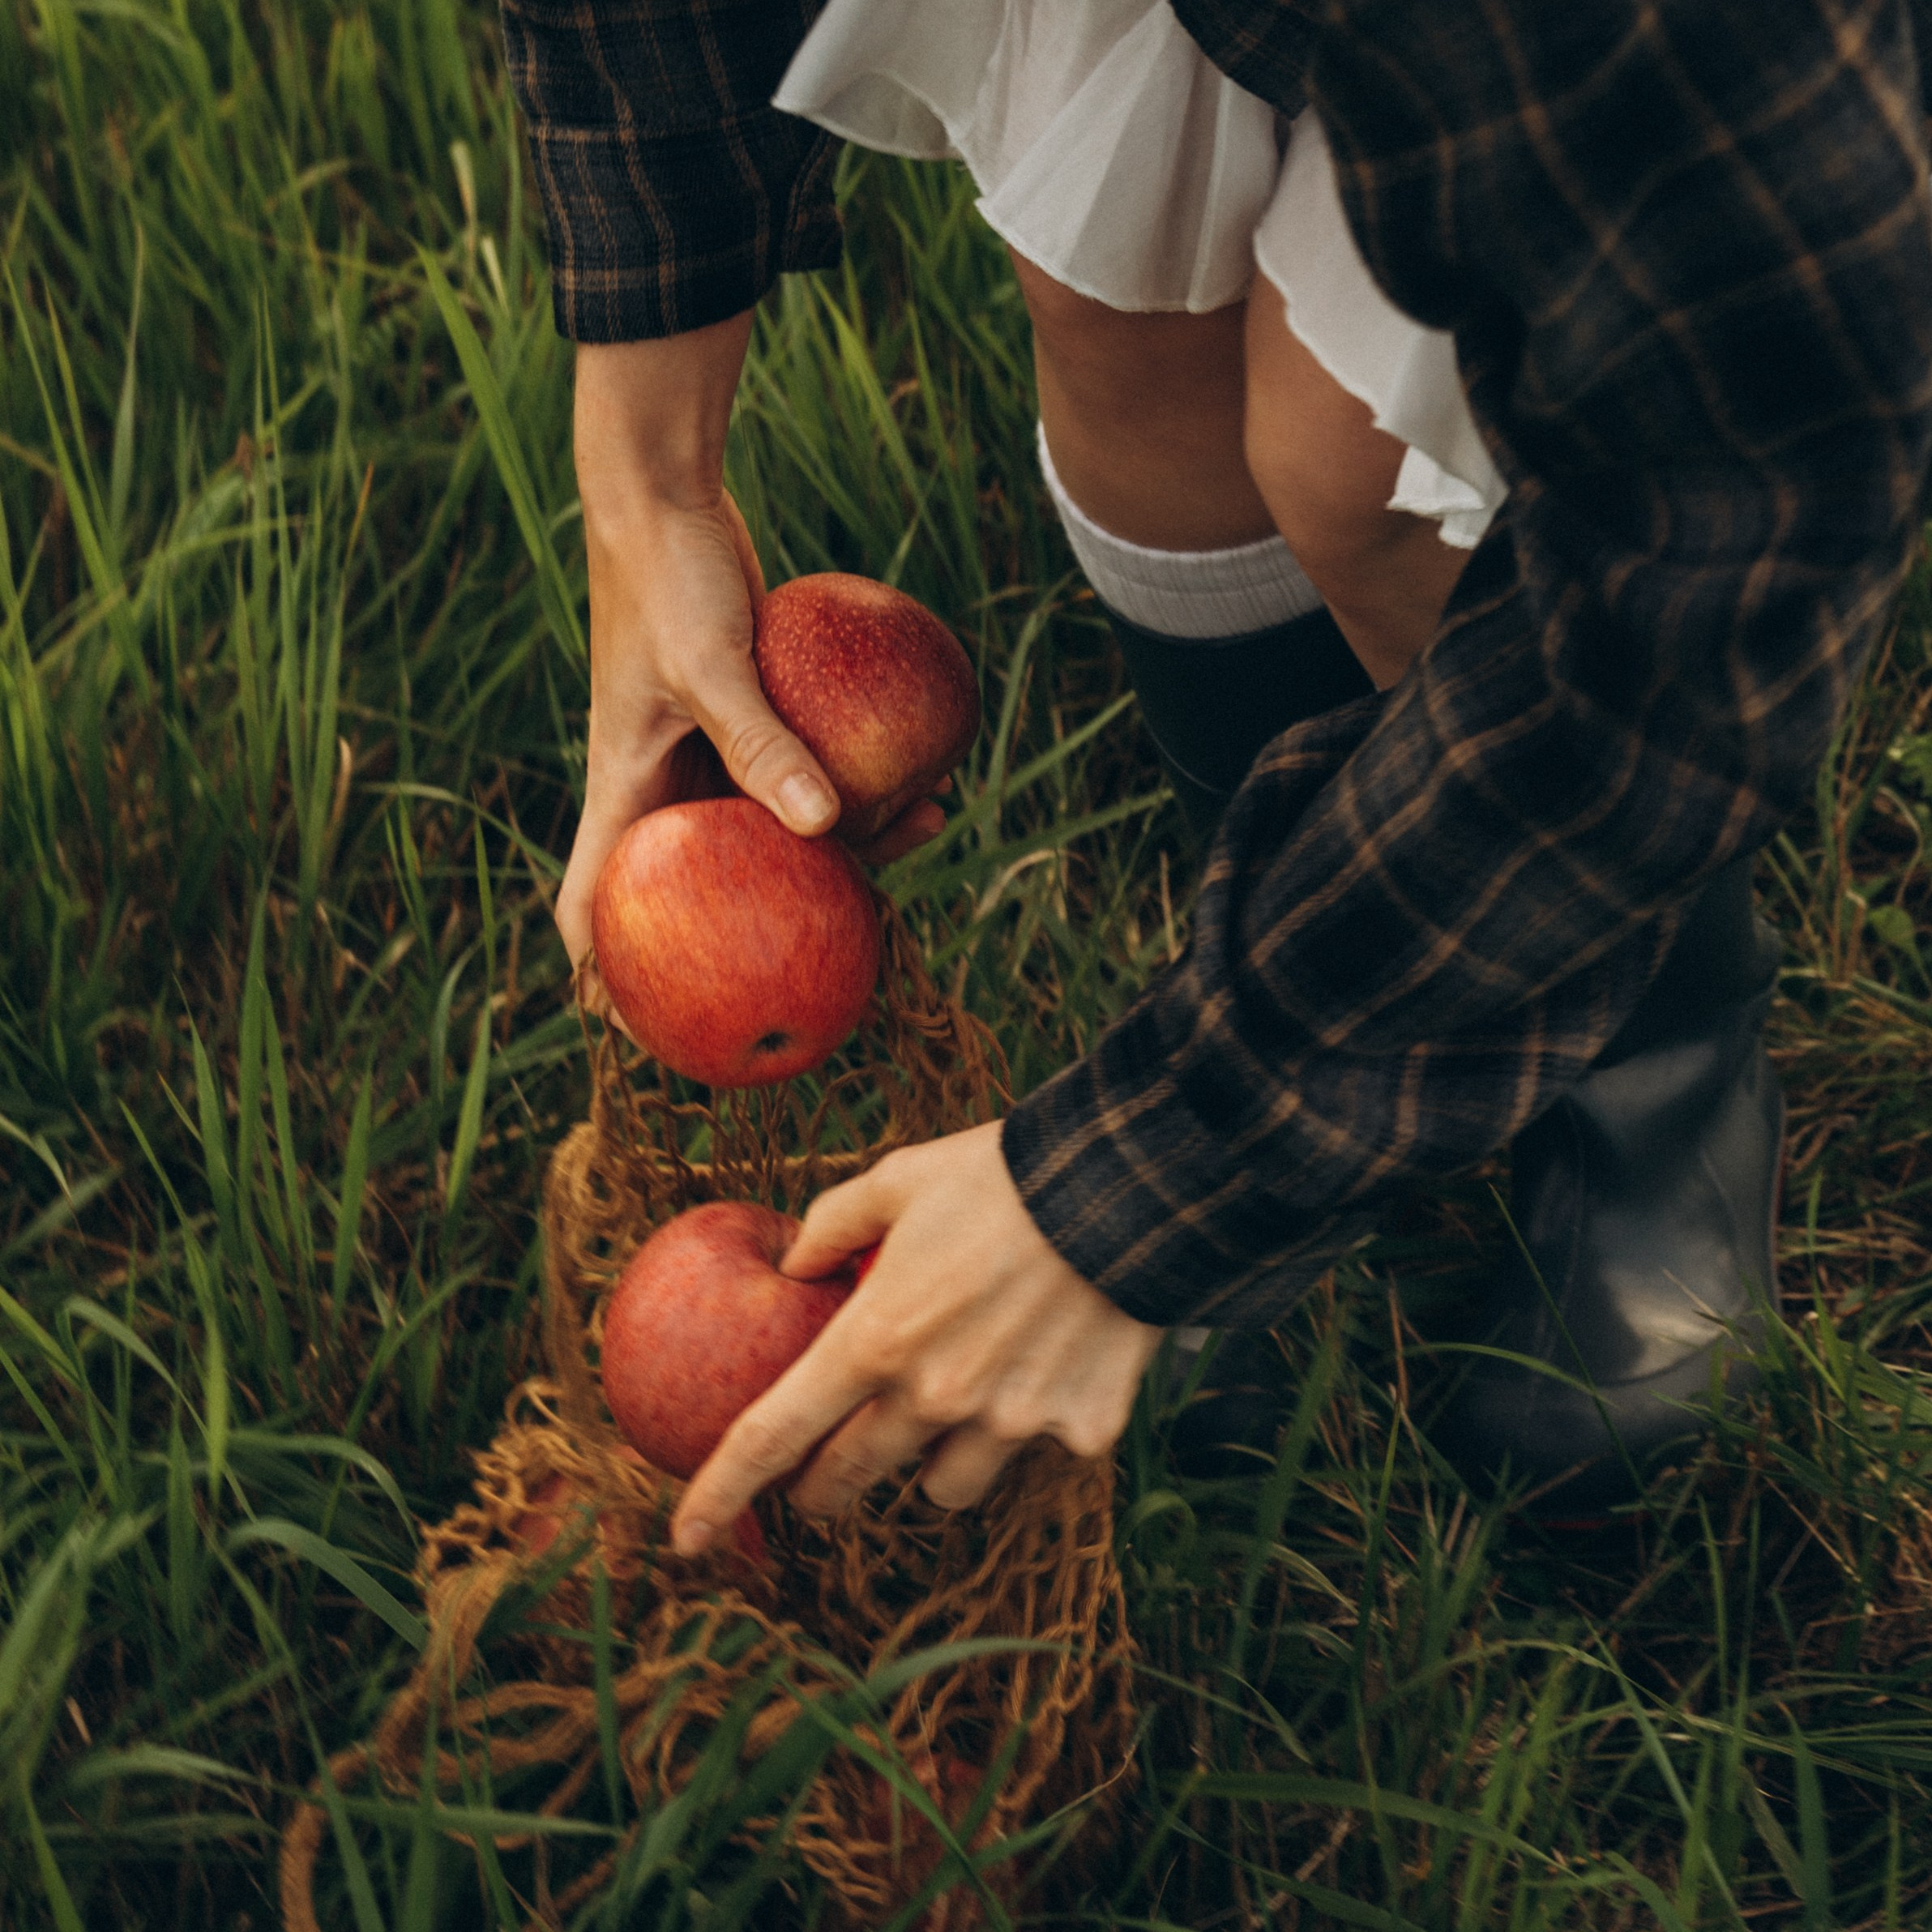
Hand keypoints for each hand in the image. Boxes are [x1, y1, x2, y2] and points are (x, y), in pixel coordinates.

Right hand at [558, 331, 946, 1000]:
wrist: (667, 494)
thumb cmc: (667, 575)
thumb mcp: (710, 662)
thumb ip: (762, 743)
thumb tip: (827, 827)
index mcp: (625, 795)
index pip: (593, 911)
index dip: (607, 984)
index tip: (646, 1036)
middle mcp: (665, 792)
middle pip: (703, 895)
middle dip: (760, 936)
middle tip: (841, 969)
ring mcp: (710, 761)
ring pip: (772, 838)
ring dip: (844, 851)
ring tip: (928, 833)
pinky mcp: (752, 725)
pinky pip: (808, 779)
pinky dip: (858, 791)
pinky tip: (931, 783)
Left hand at [670, 1122, 1162, 1554]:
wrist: (1133, 1186)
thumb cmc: (1002, 1175)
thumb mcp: (899, 1178)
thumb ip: (832, 1224)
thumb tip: (792, 1266)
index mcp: (875, 1337)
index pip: (774, 1434)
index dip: (721, 1492)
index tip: (686, 1537)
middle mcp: (934, 1397)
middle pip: (849, 1480)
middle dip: (824, 1486)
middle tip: (829, 1469)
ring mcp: (1010, 1424)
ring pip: (943, 1487)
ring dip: (934, 1458)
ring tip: (961, 1397)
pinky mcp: (1081, 1432)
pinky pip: (1038, 1454)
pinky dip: (1033, 1424)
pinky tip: (1054, 1364)